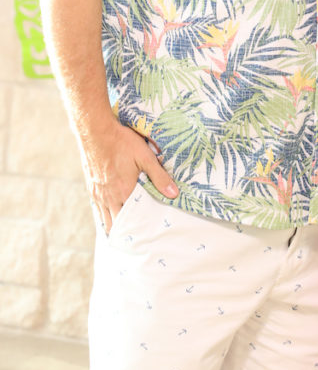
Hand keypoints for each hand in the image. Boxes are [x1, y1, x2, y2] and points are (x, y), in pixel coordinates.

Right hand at [80, 117, 177, 232]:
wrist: (95, 131)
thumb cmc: (122, 142)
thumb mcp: (145, 156)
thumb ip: (159, 176)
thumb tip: (174, 194)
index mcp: (123, 192)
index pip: (131, 220)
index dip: (138, 230)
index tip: (145, 237)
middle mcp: (108, 197)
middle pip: (116, 224)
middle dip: (126, 231)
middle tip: (136, 237)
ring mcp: (97, 193)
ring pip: (104, 218)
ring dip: (113, 225)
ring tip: (123, 231)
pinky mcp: (91, 187)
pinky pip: (97, 208)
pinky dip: (103, 215)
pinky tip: (109, 214)